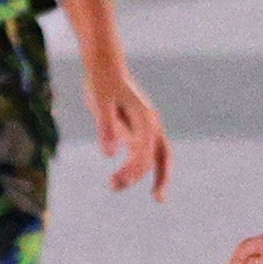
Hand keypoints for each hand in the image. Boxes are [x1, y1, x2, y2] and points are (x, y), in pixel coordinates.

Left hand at [87, 51, 170, 199]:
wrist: (106, 67)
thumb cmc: (102, 83)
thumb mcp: (100, 101)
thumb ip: (106, 126)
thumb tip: (109, 154)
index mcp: (145, 118)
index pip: (144, 152)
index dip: (133, 170)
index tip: (115, 181)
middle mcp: (152, 124)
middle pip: (159, 157)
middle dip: (149, 176)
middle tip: (135, 193)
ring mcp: (150, 127)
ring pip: (162, 156)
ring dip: (158, 176)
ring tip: (155, 197)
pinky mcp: (142, 129)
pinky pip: (153, 153)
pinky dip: (151, 168)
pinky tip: (140, 181)